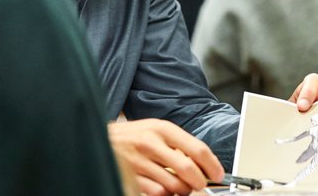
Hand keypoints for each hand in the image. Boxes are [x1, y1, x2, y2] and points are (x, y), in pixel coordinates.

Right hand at [107, 119, 222, 195]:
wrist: (99, 138)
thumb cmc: (133, 136)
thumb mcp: (156, 130)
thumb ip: (178, 144)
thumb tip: (203, 163)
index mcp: (162, 128)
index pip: (197, 149)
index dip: (212, 165)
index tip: (218, 174)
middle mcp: (151, 143)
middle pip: (188, 170)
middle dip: (199, 182)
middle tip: (200, 184)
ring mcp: (140, 161)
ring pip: (174, 185)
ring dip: (182, 190)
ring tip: (179, 185)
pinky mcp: (130, 177)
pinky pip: (158, 192)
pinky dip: (165, 194)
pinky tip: (162, 187)